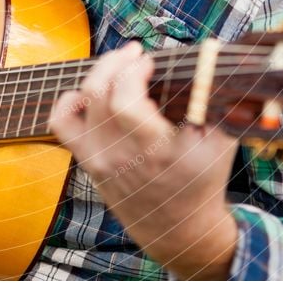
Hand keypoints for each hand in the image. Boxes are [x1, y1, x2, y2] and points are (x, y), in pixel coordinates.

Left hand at [49, 41, 237, 279]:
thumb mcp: (221, 141)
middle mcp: (121, 155)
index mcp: (157, 149)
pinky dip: (69, 100)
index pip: (124, 100)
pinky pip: (61, 123)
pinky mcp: (88, 162)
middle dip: (115, 61)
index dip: (132, 70)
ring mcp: (100, 159)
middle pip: (99, 94)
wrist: (179, 230)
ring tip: (117, 65)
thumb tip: (208, 54)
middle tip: (134, 52)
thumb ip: (213, 99)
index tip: (149, 59)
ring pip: (79, 102)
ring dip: (97, 74)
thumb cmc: (202, 178)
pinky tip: (89, 93)